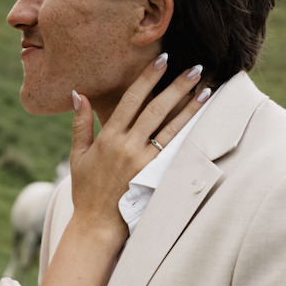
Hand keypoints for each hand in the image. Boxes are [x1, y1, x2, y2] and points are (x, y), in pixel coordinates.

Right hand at [69, 55, 209, 240]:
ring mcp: (142, 161)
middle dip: (176, 86)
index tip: (162, 60)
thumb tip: (78, 93)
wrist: (97, 224)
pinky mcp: (153, 175)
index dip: (148, 78)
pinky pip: (174, 149)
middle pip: (156, 109)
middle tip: (195, 68)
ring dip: (190, 108)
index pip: (131, 99)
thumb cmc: (86, 190)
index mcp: (108, 137)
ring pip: (170, 128)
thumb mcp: (78, 155)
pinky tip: (201, 121)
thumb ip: (80, 123)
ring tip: (207, 90)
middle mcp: (127, 146)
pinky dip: (187, 133)